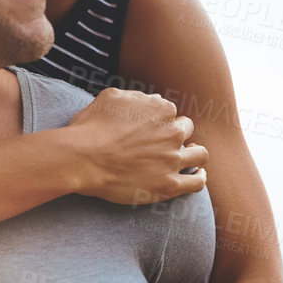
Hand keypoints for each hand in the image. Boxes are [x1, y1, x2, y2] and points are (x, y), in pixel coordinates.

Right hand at [64, 88, 206, 205]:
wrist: (82, 160)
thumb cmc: (90, 128)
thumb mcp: (110, 97)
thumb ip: (136, 96)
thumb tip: (153, 99)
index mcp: (161, 109)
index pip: (171, 113)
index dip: (160, 121)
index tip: (149, 130)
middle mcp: (172, 132)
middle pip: (186, 130)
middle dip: (176, 135)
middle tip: (163, 144)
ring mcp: (172, 159)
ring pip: (200, 154)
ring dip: (194, 154)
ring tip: (187, 158)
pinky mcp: (169, 185)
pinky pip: (197, 182)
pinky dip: (199, 178)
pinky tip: (195, 175)